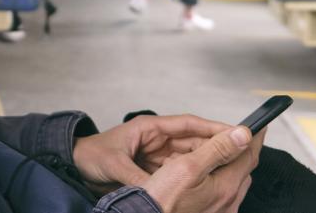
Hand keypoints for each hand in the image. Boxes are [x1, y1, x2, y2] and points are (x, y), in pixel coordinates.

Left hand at [72, 114, 232, 193]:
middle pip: (194, 142)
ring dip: (206, 163)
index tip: (235, 131)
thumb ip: (136, 176)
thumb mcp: (114, 164)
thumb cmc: (91, 155)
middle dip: (216, 147)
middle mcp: (157, 139)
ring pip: (188, 158)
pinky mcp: (152, 169)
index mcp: (150, 128)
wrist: (75, 165)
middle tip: (240, 155)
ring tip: (228, 171)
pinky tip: (204, 185)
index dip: (213, 127)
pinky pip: (177, 172)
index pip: (189, 125)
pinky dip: (190, 177)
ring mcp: (156, 155)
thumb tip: (154, 190)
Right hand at [143, 125, 263, 212]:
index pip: (248, 155)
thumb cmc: (161, 199)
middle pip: (241, 168)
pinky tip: (197, 177)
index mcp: (226, 187)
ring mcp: (221, 211)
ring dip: (222, 164)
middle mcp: (228, 202)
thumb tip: (242, 135)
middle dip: (234, 150)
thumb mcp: (187, 166)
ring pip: (230, 180)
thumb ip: (217, 149)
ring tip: (202, 155)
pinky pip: (220, 192)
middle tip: (223, 136)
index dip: (253, 137)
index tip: (258, 125)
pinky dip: (213, 178)